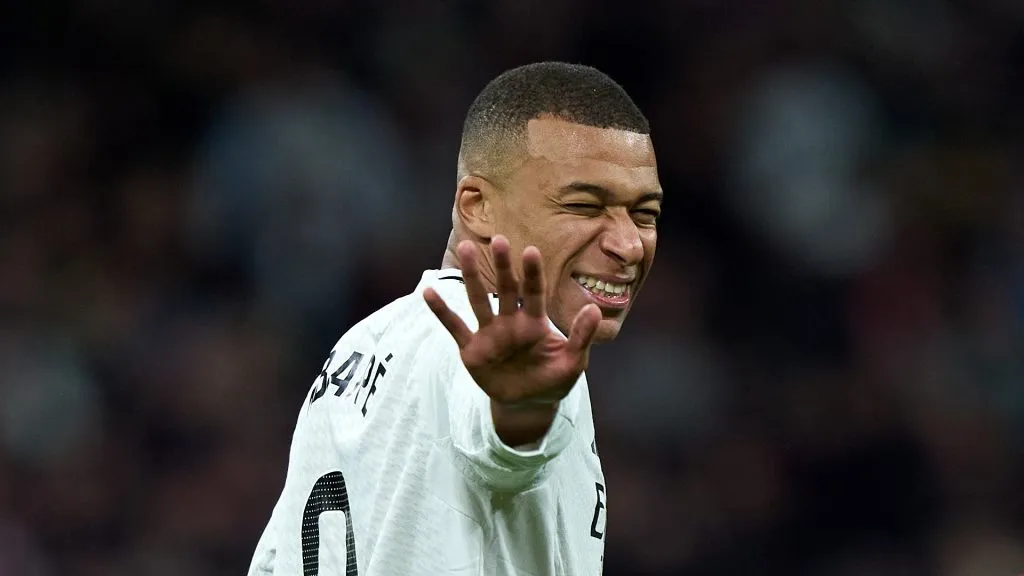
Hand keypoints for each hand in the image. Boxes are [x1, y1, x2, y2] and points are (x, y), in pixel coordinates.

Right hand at [423, 236, 601, 443]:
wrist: (528, 405)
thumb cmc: (553, 380)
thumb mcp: (572, 363)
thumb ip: (581, 337)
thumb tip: (594, 309)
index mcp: (535, 323)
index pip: (534, 293)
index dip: (532, 273)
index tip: (530, 251)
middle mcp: (510, 322)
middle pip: (505, 289)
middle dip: (502, 266)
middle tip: (499, 239)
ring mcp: (489, 334)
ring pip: (479, 300)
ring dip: (472, 276)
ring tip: (466, 249)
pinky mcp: (471, 350)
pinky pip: (454, 327)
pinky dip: (442, 311)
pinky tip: (429, 292)